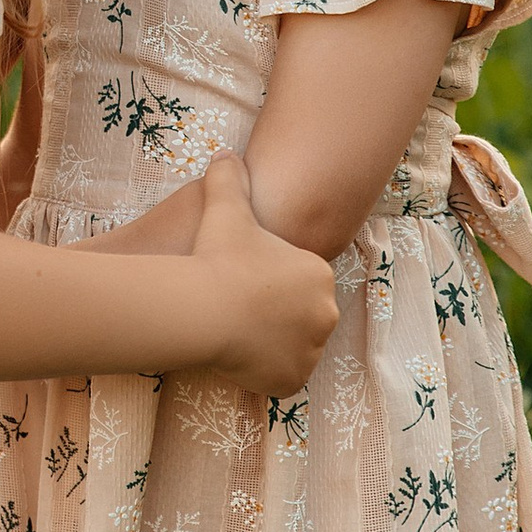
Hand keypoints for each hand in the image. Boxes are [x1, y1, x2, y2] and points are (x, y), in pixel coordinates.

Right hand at [190, 155, 340, 395]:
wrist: (205, 308)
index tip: (241, 279)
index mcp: (317, 274)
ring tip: (235, 332)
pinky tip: (238, 356)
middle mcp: (326, 313)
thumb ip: (228, 179)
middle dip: (274, 315)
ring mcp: (312, 351)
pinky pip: (280, 377)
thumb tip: (224, 152)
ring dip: (271, 343)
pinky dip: (264, 371)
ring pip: (291, 347)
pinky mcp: (293, 380)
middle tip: (237, 308)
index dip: (268, 282)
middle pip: (299, 316)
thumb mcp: (224, 210)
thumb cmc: (218, 257)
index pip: (297, 281)